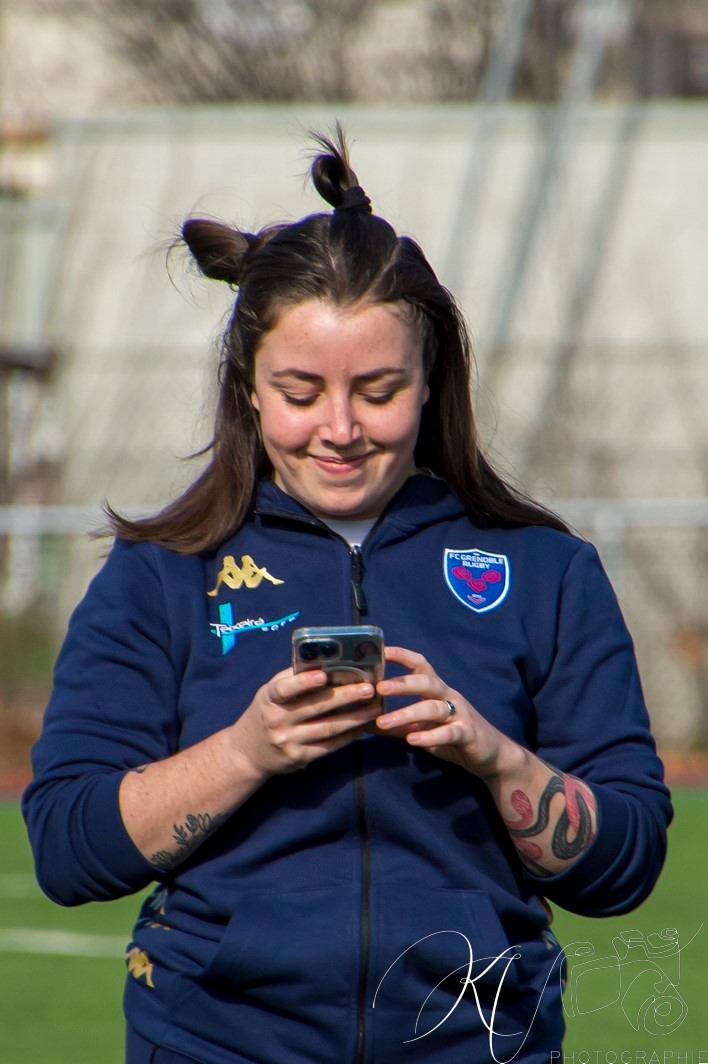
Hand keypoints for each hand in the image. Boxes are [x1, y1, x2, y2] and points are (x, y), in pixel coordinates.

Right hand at [229, 667, 379, 778]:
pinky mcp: (299, 758)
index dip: (304, 682)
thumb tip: (326, 661)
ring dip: (354, 718)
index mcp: (269, 698)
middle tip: (369, 688)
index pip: (284, 688)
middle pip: (315, 707)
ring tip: (374, 708)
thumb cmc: (266, 713)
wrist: (247, 753)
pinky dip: (348, 736)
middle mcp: (277, 720)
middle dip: (345, 697)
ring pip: (327, 728)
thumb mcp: (270, 694)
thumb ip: (292, 679)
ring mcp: (288, 741)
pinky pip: (329, 746)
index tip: (324, 675)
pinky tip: (362, 727)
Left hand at [374, 646, 515, 777]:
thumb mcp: (421, 729)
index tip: (380, 651)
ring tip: (383, 722)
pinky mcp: (468, 733)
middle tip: (378, 688)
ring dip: (407, 714)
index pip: (420, 665)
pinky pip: (448, 732)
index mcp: (436, 690)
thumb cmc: (452, 736)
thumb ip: (397, 724)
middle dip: (402, 683)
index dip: (402, 655)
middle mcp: (448, 696)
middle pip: (426, 682)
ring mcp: (460, 713)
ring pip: (433, 708)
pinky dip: (430, 736)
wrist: (490, 755)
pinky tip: (412, 740)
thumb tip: (365, 721)